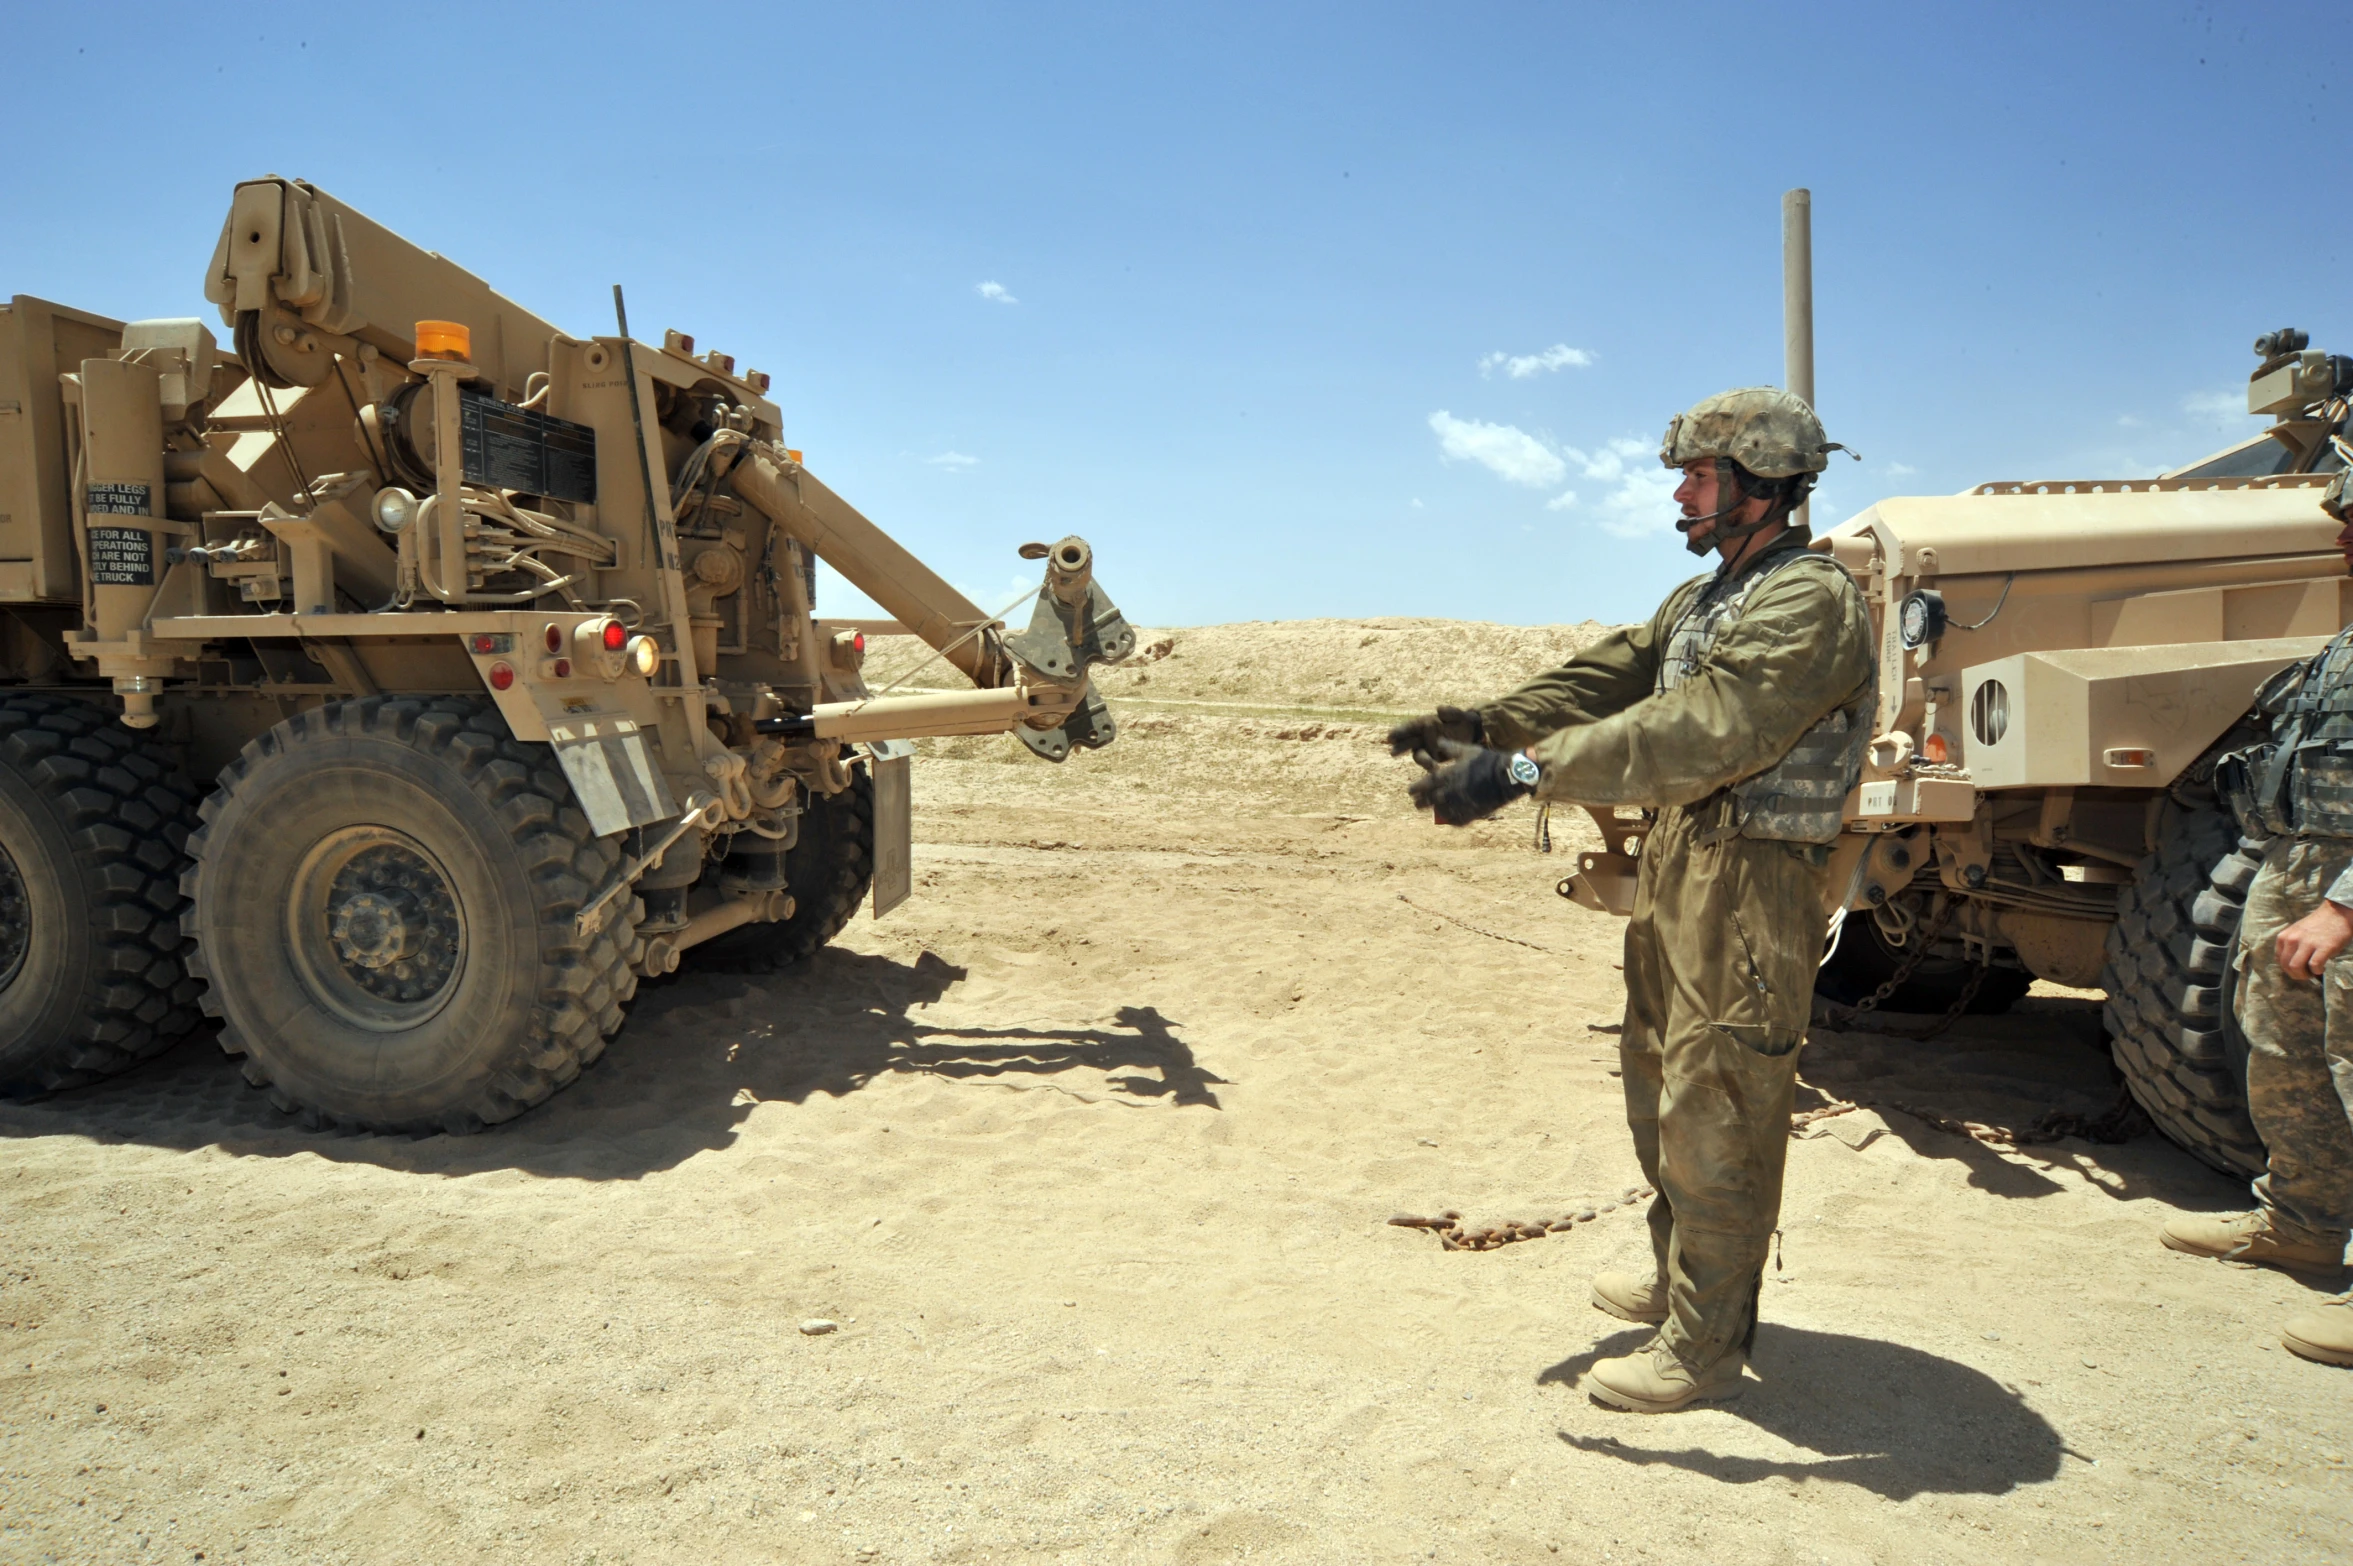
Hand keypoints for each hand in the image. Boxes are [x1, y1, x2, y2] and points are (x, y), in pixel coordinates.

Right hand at [1387, 705, 1483, 768]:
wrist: (1474, 733)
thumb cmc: (1464, 721)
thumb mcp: (1460, 715)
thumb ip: (1451, 712)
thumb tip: (1438, 709)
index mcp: (1426, 723)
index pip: (1410, 727)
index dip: (1400, 731)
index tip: (1390, 736)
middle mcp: (1423, 736)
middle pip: (1409, 742)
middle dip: (1400, 747)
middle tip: (1393, 752)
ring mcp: (1428, 748)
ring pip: (1419, 755)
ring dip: (1422, 759)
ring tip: (1429, 764)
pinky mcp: (1435, 759)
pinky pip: (1430, 764)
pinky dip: (1431, 767)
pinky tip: (1435, 770)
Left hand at [1407, 741, 1533, 825]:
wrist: (1506, 776)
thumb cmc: (1486, 761)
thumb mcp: (1467, 750)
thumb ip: (1450, 747)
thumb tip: (1438, 741)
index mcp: (1446, 776)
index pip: (1423, 786)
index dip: (1415, 789)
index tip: (1411, 791)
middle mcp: (1449, 792)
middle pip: (1428, 801)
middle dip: (1421, 802)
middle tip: (1417, 803)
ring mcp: (1459, 804)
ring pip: (1440, 812)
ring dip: (1435, 811)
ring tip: (1433, 811)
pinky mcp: (1470, 813)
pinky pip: (1455, 821)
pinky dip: (1450, 820)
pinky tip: (1448, 819)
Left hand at [2276, 900, 2352, 981]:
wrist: (2337, 913)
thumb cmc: (2318, 925)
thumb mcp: (2297, 932)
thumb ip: (2291, 946)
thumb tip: (2291, 965)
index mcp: (2284, 936)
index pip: (2279, 960)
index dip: (2288, 968)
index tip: (2299, 968)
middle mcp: (2292, 939)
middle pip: (2286, 966)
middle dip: (2296, 974)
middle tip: (2307, 974)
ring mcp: (2307, 943)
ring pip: (2296, 967)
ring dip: (2305, 975)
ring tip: (2313, 972)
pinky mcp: (2323, 947)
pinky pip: (2314, 966)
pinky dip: (2317, 971)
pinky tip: (2322, 968)